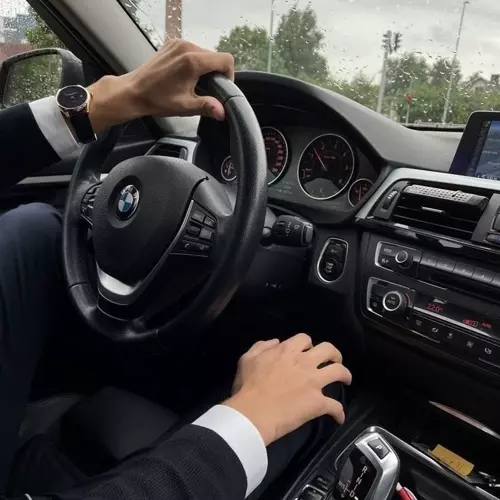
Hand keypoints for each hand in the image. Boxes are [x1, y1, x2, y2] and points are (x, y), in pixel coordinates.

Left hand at [88, 39, 233, 132]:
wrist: (134, 91)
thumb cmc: (157, 99)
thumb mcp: (185, 106)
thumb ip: (207, 106)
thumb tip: (222, 112)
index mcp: (192, 61)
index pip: (225, 60)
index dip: (229, 75)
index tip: (221, 87)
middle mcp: (186, 47)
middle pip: (215, 56)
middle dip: (215, 73)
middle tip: (206, 89)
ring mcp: (178, 43)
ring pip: (205, 53)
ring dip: (205, 67)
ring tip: (194, 83)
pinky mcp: (172, 44)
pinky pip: (193, 50)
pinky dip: (194, 62)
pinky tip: (185, 75)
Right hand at [224, 334, 351, 446]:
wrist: (253, 413)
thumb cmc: (247, 387)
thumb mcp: (247, 359)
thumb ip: (261, 346)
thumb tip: (275, 341)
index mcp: (287, 351)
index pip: (304, 339)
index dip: (308, 344)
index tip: (307, 351)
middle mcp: (304, 363)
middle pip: (328, 350)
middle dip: (334, 354)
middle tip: (334, 360)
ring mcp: (313, 382)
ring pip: (339, 372)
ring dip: (345, 375)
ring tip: (346, 380)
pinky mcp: (318, 403)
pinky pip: (335, 406)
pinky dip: (339, 412)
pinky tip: (339, 417)